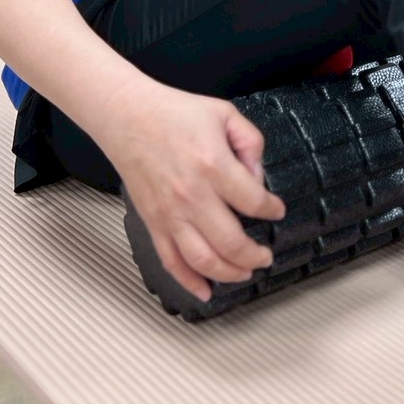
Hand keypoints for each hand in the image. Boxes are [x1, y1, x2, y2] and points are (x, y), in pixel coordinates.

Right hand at [102, 82, 285, 301]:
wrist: (127, 116)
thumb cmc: (173, 112)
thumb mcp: (225, 114)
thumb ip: (251, 142)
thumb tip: (257, 178)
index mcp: (214, 166)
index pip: (254, 202)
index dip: (272, 210)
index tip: (277, 210)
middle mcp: (192, 196)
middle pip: (232, 243)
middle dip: (256, 254)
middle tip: (266, 254)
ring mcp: (170, 214)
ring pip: (204, 261)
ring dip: (230, 274)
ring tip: (246, 272)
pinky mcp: (153, 223)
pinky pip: (172, 262)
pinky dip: (189, 283)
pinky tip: (206, 291)